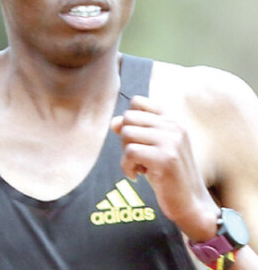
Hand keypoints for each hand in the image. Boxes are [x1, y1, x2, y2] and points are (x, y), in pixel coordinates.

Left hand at [110, 95, 218, 241]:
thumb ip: (135, 131)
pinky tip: (138, 175)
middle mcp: (174, 126)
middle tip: (138, 157)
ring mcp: (172, 141)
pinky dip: (127, 167)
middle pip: (128, 118)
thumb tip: (113, 122)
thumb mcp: (153, 147)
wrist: (192, 204)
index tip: (136, 139)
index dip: (128, 120)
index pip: (137, 102)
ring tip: (141, 166)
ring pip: (127, 134)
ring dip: (126, 155)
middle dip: (126, 139)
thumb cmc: (168, 174)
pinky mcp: (165, 159)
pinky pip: (129, 153)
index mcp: (172, 119)